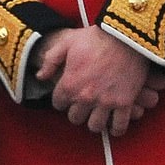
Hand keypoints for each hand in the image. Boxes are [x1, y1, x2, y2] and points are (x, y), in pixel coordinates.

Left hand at [34, 25, 164, 135]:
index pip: (58, 104)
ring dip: (93, 121)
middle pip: (75, 118)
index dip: (61, 99)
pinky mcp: (124, 103)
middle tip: (81, 105)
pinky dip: (115, 128)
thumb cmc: (94, 38)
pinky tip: (112, 123)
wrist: (123, 36)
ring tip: (95, 114)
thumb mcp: (67, 43)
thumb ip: (51, 61)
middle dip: (76, 112)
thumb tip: (40, 76)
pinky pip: (118, 127)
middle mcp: (86, 97)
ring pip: (95, 126)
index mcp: (70, 83)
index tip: (66, 96)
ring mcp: (106, 102)